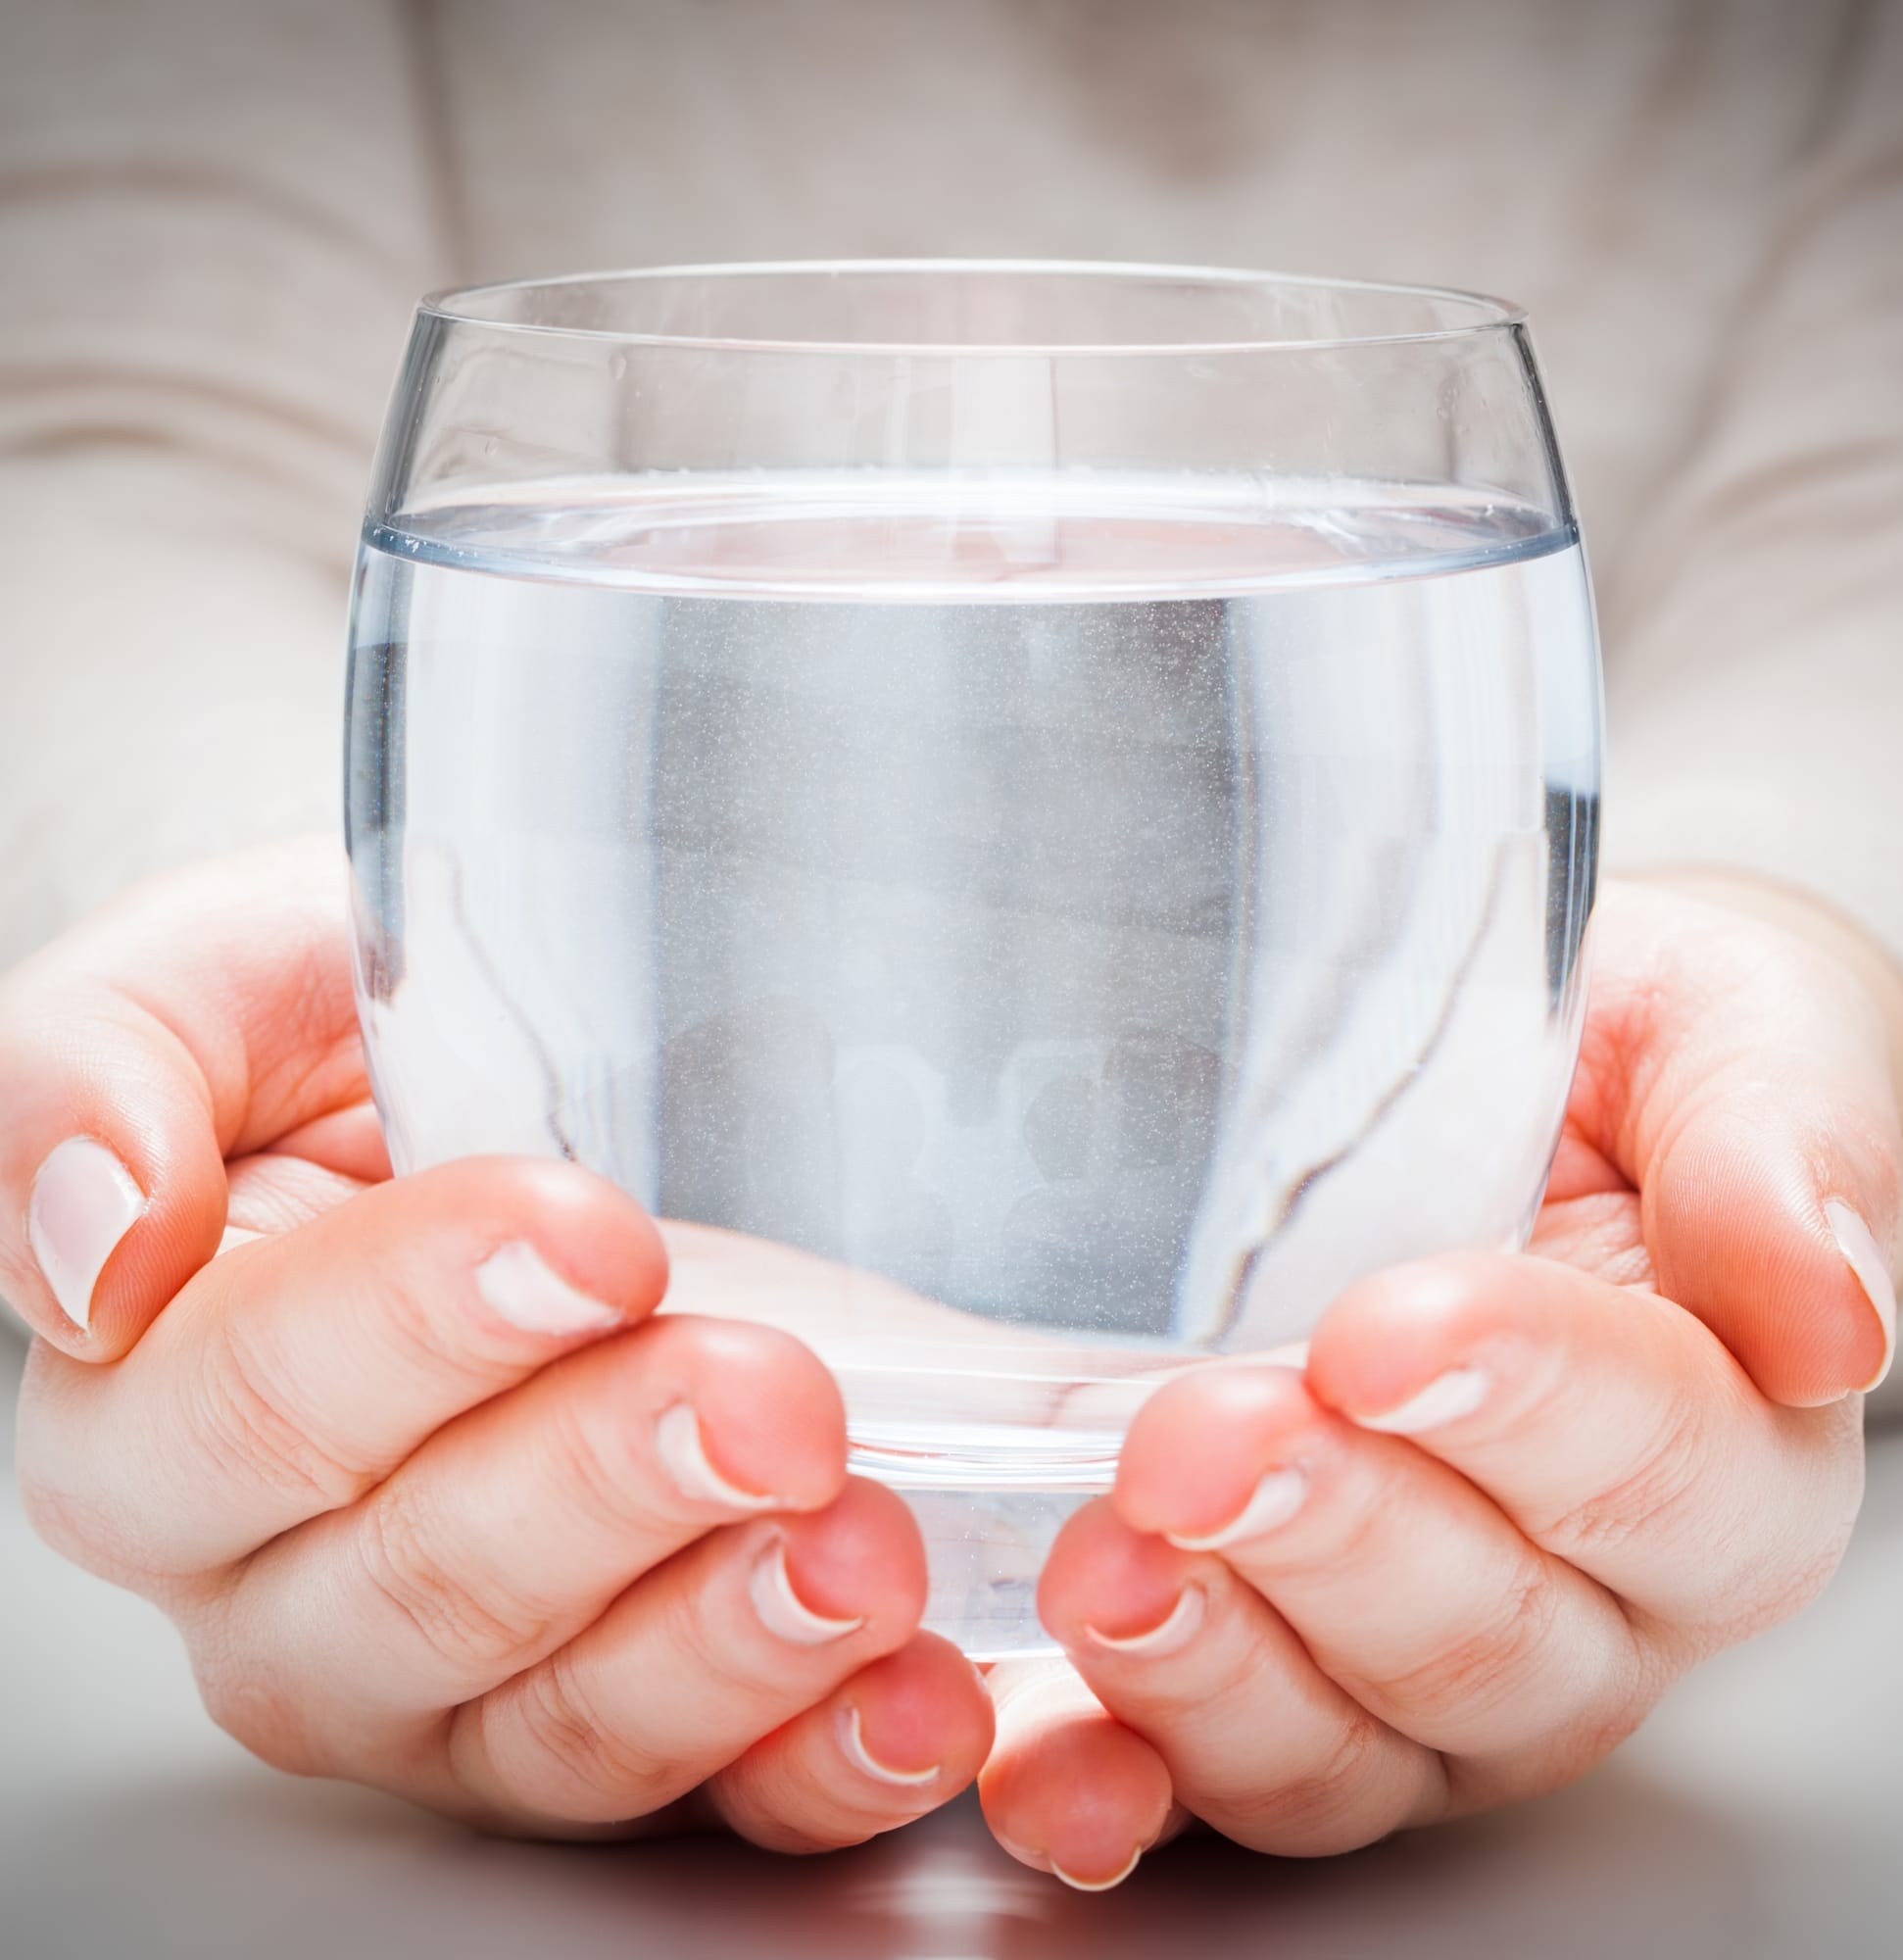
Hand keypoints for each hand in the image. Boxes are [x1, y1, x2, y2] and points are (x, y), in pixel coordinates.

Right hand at [3, 843, 992, 1844]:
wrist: (563, 1065)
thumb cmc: (375, 1024)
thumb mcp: (224, 980)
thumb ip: (94, 1073)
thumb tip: (95, 1241)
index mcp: (165, 1404)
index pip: (246, 1413)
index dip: (414, 1336)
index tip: (588, 1240)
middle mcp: (300, 1578)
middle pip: (421, 1596)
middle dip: (607, 1489)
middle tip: (764, 1393)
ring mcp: (479, 1676)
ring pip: (566, 1729)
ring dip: (727, 1646)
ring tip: (858, 1549)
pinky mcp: (653, 1709)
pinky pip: (722, 1791)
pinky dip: (829, 1755)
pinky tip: (915, 1690)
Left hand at [978, 879, 1902, 1885]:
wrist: (1519, 1105)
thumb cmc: (1633, 1075)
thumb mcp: (1731, 1046)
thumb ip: (1778, 1149)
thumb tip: (1818, 1308)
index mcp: (1724, 1452)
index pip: (1654, 1464)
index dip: (1519, 1407)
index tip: (1381, 1336)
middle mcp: (1585, 1602)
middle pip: (1482, 1635)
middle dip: (1329, 1537)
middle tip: (1201, 1441)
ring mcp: (1415, 1668)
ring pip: (1342, 1742)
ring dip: (1211, 1668)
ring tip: (1109, 1568)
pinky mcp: (1270, 1676)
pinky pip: (1201, 1771)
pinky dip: (1113, 1777)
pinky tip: (1041, 1753)